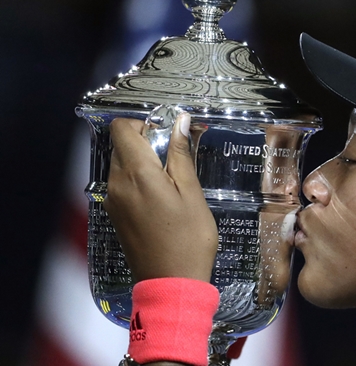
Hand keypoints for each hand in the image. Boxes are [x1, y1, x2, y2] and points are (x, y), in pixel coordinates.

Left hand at [103, 114, 217, 282]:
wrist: (171, 283)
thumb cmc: (189, 239)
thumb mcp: (192, 193)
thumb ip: (181, 155)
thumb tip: (180, 122)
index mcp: (137, 174)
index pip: (121, 128)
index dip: (143, 124)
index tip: (166, 135)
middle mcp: (117, 183)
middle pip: (121, 145)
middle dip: (146, 143)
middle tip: (176, 160)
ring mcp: (113, 200)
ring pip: (121, 165)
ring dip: (143, 163)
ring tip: (172, 182)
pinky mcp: (115, 214)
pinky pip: (122, 184)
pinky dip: (138, 181)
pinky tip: (162, 199)